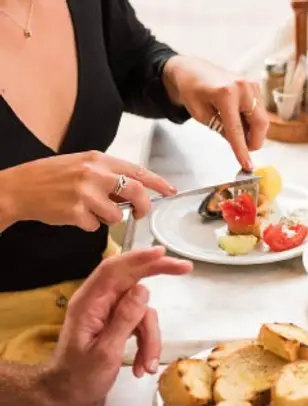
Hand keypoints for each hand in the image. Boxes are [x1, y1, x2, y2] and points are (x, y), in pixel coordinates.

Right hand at [0, 151, 174, 230]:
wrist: (19, 188)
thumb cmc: (51, 178)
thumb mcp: (82, 165)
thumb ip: (108, 174)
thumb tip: (135, 190)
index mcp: (98, 159)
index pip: (137, 171)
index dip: (158, 182)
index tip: (171, 191)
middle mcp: (94, 173)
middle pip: (135, 192)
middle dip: (144, 206)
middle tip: (141, 214)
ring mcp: (85, 193)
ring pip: (117, 214)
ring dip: (109, 218)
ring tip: (91, 211)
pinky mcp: (76, 212)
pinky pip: (96, 226)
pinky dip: (89, 225)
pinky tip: (75, 216)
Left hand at [48, 247, 191, 405]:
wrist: (65, 394)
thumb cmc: (78, 377)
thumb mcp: (104, 352)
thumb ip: (124, 319)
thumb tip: (143, 290)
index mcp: (89, 303)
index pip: (114, 270)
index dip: (139, 258)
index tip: (163, 253)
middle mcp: (99, 302)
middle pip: (132, 278)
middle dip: (158, 273)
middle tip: (185, 268)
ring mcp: (109, 312)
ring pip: (142, 311)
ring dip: (151, 338)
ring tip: (148, 364)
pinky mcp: (117, 323)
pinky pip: (141, 324)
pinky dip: (147, 344)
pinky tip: (143, 365)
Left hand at [163, 56, 269, 170]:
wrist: (192, 70)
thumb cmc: (192, 91)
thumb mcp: (201, 115)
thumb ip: (221, 129)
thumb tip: (239, 144)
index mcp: (226, 93)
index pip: (237, 129)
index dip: (242, 150)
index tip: (248, 166)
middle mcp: (243, 87)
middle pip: (260, 123)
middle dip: (254, 141)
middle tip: (244, 150)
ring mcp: (252, 84)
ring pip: (262, 119)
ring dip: (253, 131)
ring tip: (237, 131)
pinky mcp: (255, 86)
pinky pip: (260, 111)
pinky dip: (252, 121)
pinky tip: (239, 120)